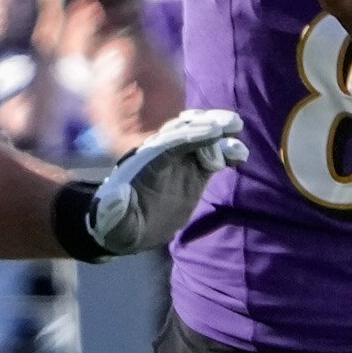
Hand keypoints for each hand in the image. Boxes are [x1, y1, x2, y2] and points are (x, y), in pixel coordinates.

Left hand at [88, 107, 247, 252]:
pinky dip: (225, 154)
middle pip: (185, 132)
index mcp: (143, 164)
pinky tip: (240, 156)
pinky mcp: (194, 173)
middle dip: (207, 125)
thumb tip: (117, 195)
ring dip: (220, 136)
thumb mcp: (111, 222)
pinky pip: (211, 158)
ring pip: (202, 141)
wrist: (129, 229)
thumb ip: (113, 211)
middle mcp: (162, 157)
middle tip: (232, 123)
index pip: (168, 144)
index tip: (212, 132)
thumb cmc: (116, 225)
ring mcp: (180, 163)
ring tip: (239, 141)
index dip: (190, 135)